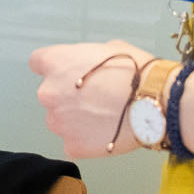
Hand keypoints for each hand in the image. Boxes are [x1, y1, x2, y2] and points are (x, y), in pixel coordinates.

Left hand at [27, 39, 161, 159]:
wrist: (155, 101)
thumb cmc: (136, 72)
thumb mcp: (110, 48)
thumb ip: (88, 57)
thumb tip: (90, 64)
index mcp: (55, 62)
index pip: (39, 62)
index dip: (56, 69)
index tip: (68, 74)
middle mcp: (48, 92)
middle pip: (50, 94)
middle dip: (68, 96)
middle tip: (96, 98)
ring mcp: (58, 122)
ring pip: (61, 120)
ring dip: (76, 120)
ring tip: (105, 117)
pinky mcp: (72, 145)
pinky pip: (74, 142)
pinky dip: (86, 140)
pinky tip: (107, 133)